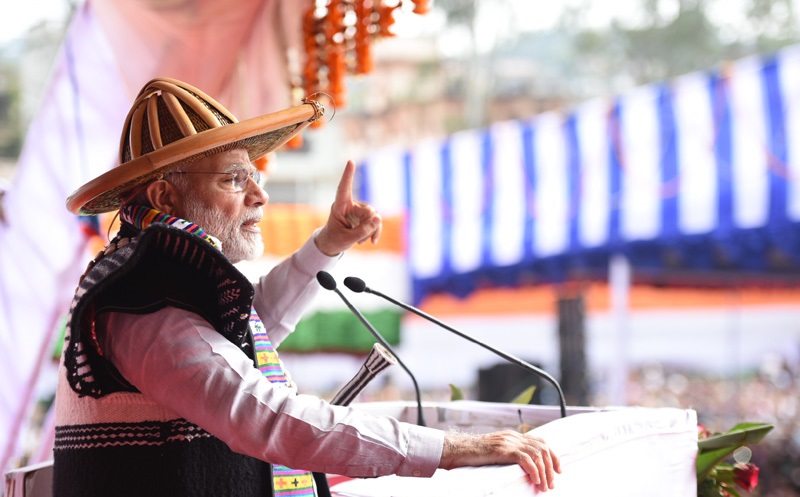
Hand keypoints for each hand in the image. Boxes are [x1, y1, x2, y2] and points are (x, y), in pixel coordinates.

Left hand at [315, 160, 381, 255]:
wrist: (333, 245)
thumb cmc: (335, 239)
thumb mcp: (348, 238)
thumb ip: (363, 230)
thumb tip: (379, 218)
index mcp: (339, 206)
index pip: (343, 188)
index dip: (348, 175)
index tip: (350, 161)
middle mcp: (350, 204)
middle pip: (368, 210)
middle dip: (369, 225)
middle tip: (360, 239)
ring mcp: (358, 210)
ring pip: (374, 216)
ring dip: (370, 230)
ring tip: (361, 241)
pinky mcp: (364, 216)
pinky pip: (376, 221)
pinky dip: (375, 231)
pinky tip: (372, 241)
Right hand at [439, 430, 560, 491]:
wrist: (456, 450)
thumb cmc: (472, 455)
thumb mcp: (494, 453)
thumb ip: (508, 455)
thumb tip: (523, 469)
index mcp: (512, 436)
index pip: (540, 441)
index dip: (552, 455)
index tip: (558, 470)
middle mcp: (513, 436)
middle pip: (542, 447)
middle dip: (551, 466)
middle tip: (552, 483)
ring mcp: (508, 441)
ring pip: (537, 454)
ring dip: (544, 472)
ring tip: (545, 486)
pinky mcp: (503, 449)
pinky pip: (526, 459)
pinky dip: (534, 470)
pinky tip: (536, 481)